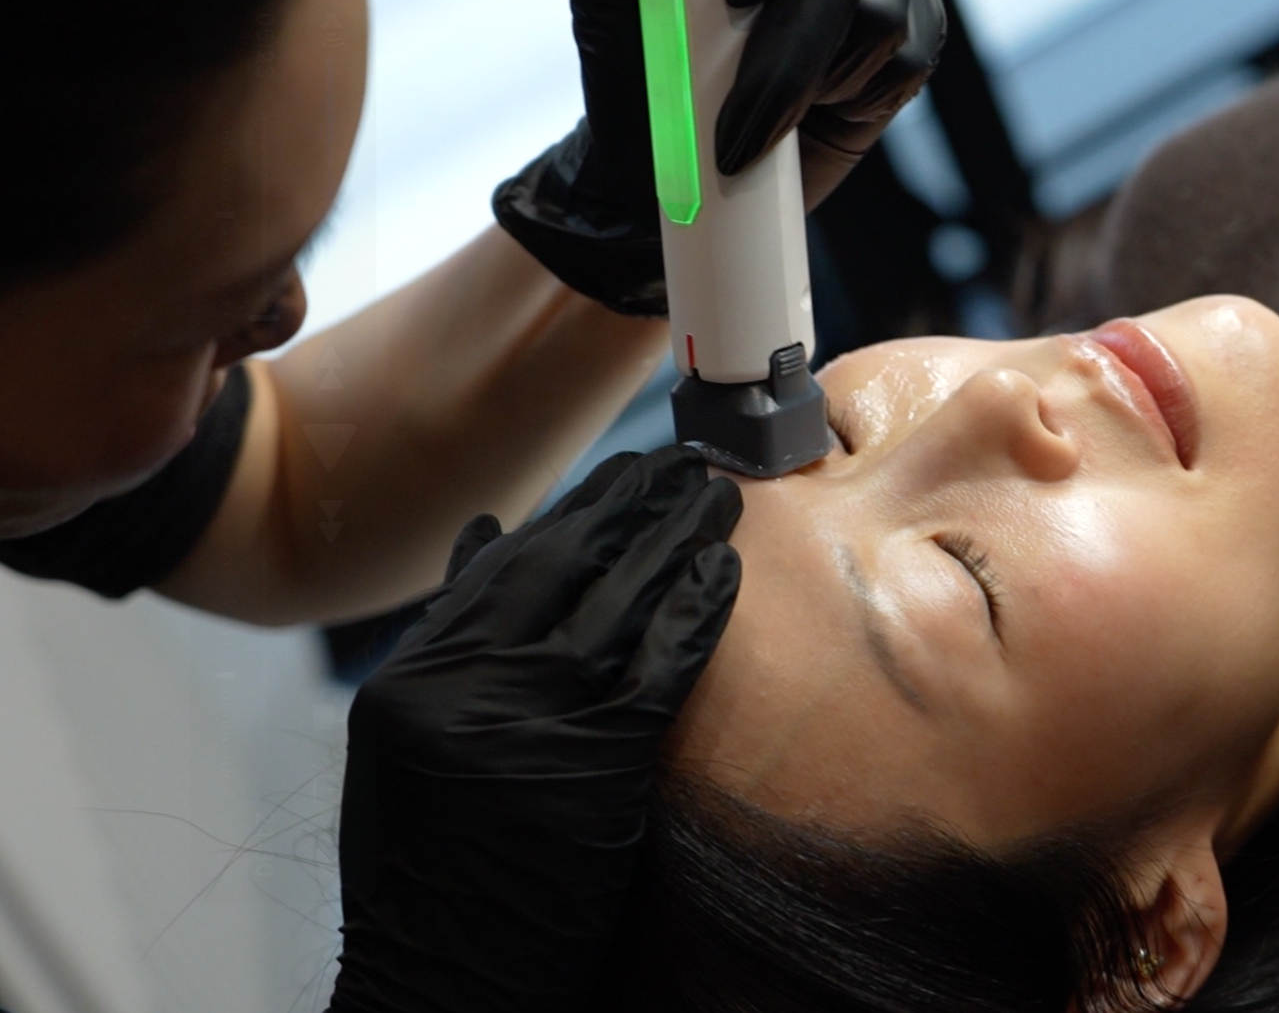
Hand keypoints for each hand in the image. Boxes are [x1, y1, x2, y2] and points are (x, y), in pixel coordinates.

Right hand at [329, 446, 741, 1012]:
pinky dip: (694, 613)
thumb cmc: (431, 868)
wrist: (442, 977)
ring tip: (719, 495)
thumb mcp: (406, 744)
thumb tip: (486, 532)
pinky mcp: (590, 763)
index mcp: (415, 674)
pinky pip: (656, 667)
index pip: (506, 562)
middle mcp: (463, 682)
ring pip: (616, 600)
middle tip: (685, 464)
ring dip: (676, 539)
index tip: (622, 475)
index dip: (575, 510)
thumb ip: (451, 637)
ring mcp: (525, 718)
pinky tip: (725, 572)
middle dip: (634, 505)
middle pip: (565, 564)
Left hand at [493, 0, 946, 315]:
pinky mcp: (913, 35)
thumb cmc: (643, 69)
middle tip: (736, 124)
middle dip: (786, 55)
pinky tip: (817, 112)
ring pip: (879, 17)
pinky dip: (856, 98)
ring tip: (765, 119)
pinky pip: (905, 61)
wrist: (687, 165)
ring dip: (814, 85)